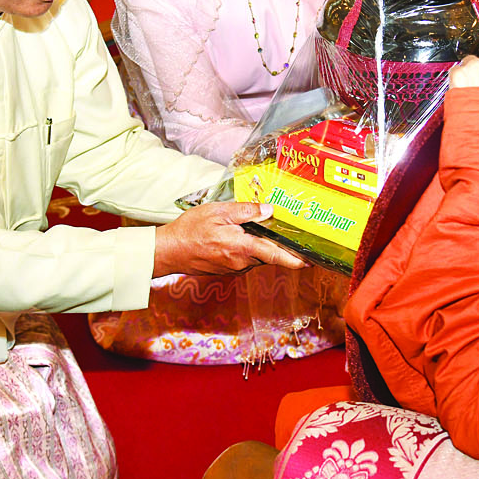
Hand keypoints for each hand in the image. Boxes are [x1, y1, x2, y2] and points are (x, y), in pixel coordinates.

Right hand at [152, 202, 305, 276]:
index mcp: (241, 247)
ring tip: (270, 233)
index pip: (275, 255)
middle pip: (269, 256)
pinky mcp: (227, 268)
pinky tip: (247, 238)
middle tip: (296, 240)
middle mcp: (241, 262)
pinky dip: (252, 250)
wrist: (168, 251)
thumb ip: (246, 211)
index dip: (294, 259)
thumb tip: (269, 210)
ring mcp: (233, 267)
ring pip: (258, 258)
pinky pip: (246, 259)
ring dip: (265, 248)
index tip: (309, 261)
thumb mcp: (218, 212)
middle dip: (283, 249)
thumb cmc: (190, 230)